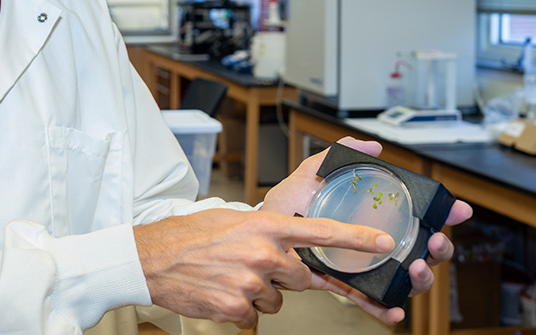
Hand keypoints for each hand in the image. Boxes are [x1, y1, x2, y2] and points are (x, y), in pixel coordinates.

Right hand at [133, 208, 393, 329]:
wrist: (151, 258)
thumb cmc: (189, 236)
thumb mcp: (233, 221)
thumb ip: (268, 233)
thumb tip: (293, 249)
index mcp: (265, 225)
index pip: (322, 232)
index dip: (357, 240)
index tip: (384, 245)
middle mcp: (262, 252)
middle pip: (299, 276)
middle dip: (282, 276)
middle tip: (252, 266)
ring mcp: (250, 281)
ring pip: (277, 299)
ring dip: (258, 293)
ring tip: (228, 277)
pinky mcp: (237, 307)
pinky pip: (254, 315)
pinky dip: (239, 309)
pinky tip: (218, 292)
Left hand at [262, 136, 474, 324]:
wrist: (258, 237)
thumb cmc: (284, 208)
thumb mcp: (309, 175)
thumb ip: (337, 157)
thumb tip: (370, 148)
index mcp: (371, 215)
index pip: (415, 214)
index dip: (442, 213)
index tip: (457, 210)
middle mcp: (374, 241)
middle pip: (421, 248)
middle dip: (439, 248)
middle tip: (436, 242)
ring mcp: (363, 265)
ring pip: (404, 277)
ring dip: (419, 278)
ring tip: (415, 270)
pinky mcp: (346, 285)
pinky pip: (370, 300)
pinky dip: (385, 308)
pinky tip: (394, 311)